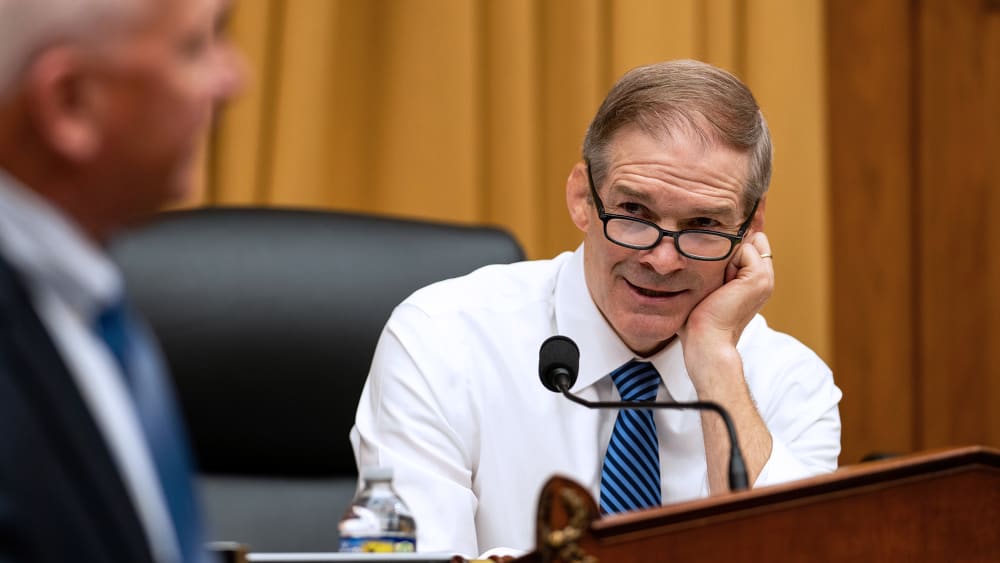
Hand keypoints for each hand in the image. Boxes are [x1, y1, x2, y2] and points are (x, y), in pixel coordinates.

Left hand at [679, 231, 773, 354]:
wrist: (706, 340)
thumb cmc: (698, 318)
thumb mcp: (706, 284)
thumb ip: (713, 263)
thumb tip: (705, 239)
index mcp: (754, 279)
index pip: (747, 242)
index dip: (728, 250)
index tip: (715, 278)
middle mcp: (764, 277)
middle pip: (747, 239)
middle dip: (727, 251)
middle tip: (717, 283)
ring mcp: (765, 277)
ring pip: (744, 243)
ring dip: (725, 258)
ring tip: (719, 286)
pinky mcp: (759, 277)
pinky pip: (744, 248)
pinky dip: (727, 262)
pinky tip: (722, 286)